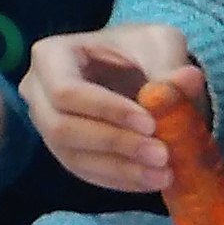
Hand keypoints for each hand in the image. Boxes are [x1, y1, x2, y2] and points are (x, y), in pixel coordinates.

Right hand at [23, 24, 204, 193]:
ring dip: (120, 169)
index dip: (105, 110)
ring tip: (164, 173)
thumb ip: (170, 63)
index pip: (65, 90)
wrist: (136, 69)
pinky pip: (84, 173)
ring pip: (72, 156)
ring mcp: (46, 125)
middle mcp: (37, 93)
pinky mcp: (64, 151)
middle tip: (163, 154)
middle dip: (114, 144)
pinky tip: (152, 180)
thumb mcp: (160, 44)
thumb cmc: (139, 50)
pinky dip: (119, 179)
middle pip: (62, 128)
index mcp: (51, 56)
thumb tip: (186, 79)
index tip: (151, 123)